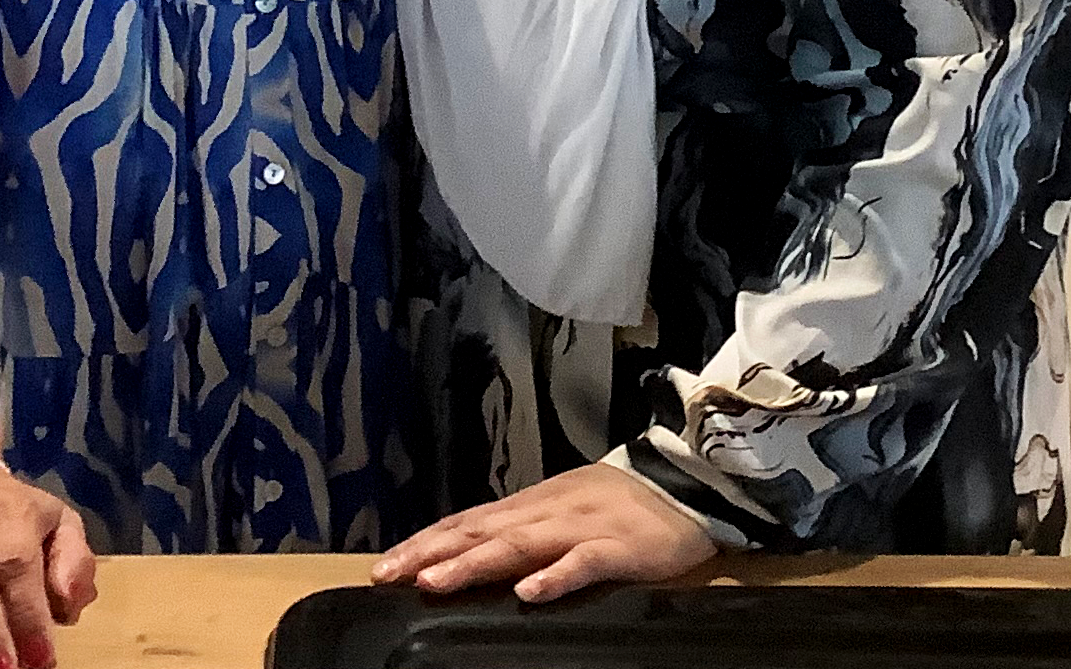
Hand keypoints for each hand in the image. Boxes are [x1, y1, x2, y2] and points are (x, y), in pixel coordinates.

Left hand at [372, 462, 719, 603]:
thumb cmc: (619, 502)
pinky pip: (582, 563)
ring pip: (518, 545)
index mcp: (529, 505)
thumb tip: (470, 551)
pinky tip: (530, 592)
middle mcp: (545, 512)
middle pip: (479, 532)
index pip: (465, 522)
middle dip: (431, 554)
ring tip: (435, 582)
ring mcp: (579, 528)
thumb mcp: (561, 507)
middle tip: (389, 575)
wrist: (686, 478)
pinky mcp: (617, 547)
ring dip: (474, 563)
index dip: (424, 544)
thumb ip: (521, 530)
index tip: (384, 566)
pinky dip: (555, 576)